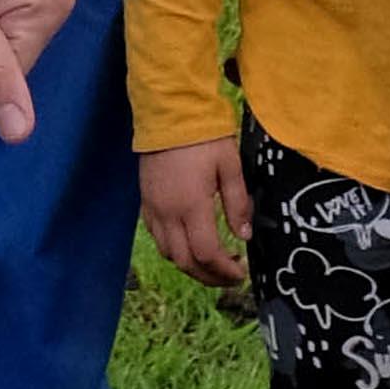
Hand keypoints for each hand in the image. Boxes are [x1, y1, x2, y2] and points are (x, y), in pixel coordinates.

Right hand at [139, 132, 252, 305]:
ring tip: (212, 263)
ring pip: (168, 253)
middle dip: (209, 276)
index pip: (207, 253)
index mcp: (191, 205)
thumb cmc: (204, 136)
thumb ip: (238, 203)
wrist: (168, 111)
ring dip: (191, 266)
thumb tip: (244, 236)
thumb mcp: (230, 165)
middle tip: (229, 277)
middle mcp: (168, 213)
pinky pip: (157, 237)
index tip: (241, 273)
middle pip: (185, 262)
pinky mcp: (145, 201)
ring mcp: (153, 208)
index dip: (224, 271)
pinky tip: (189, 243)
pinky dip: (174, 249)